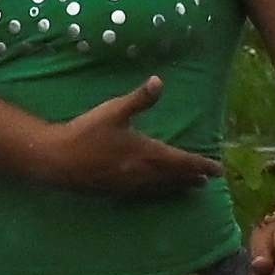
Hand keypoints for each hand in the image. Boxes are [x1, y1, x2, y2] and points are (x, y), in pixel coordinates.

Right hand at [24, 78, 217, 198]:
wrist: (57, 159)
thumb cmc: (86, 132)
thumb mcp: (114, 111)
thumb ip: (139, 99)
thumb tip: (159, 80)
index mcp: (146, 153)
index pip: (181, 161)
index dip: (201, 165)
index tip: (218, 169)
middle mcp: (142, 173)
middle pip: (174, 177)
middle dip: (192, 177)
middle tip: (208, 180)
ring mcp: (129, 185)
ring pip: (160, 187)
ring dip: (177, 186)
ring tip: (190, 187)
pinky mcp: (116, 191)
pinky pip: (145, 193)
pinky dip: (158, 191)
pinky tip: (156, 190)